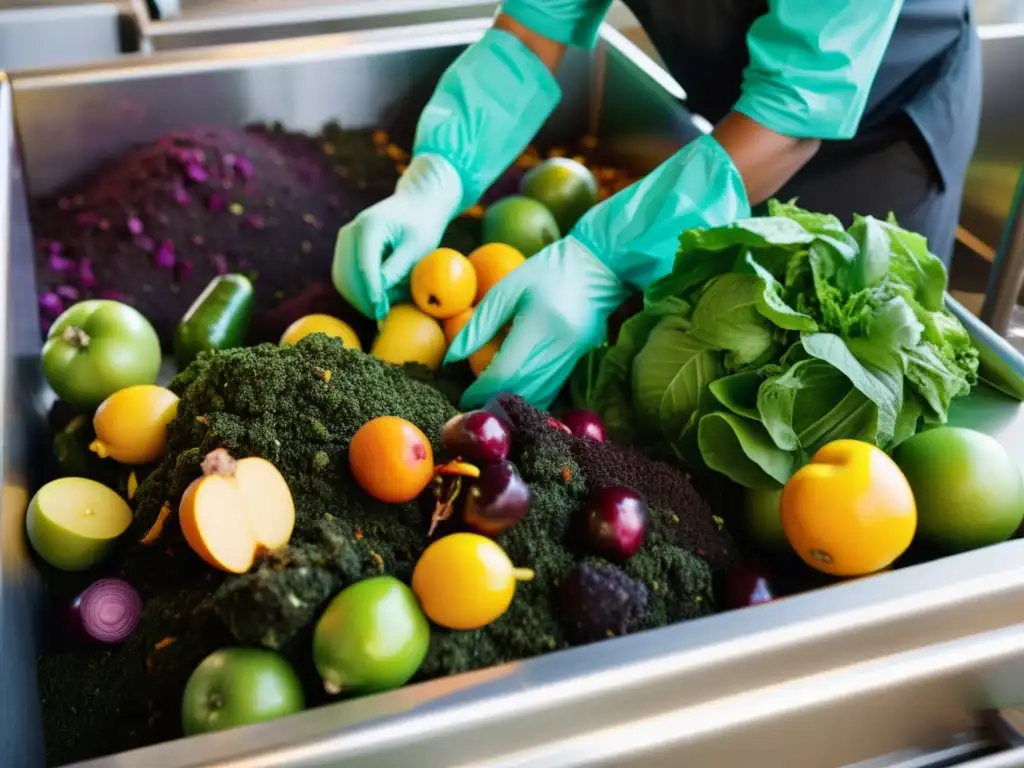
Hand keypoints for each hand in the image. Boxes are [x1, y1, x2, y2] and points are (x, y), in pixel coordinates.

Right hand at [332, 154, 461, 318]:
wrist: (416, 205)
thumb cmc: (423, 226)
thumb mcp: (418, 247)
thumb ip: (399, 269)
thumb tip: (379, 294)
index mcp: (369, 226)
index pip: (364, 265)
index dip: (372, 291)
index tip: (382, 312)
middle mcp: (350, 232)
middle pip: (348, 275)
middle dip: (365, 300)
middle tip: (385, 317)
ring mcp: (344, 241)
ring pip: (343, 280)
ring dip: (361, 298)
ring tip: (384, 307)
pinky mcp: (344, 251)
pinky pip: (345, 278)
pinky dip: (359, 292)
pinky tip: (378, 299)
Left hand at [444, 237, 628, 408]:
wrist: (598, 267)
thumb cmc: (546, 271)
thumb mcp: (507, 289)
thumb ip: (479, 324)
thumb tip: (451, 358)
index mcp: (538, 325)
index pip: (505, 371)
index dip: (482, 390)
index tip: (464, 398)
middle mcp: (558, 347)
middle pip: (521, 390)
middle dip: (494, 402)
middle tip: (472, 407)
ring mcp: (572, 357)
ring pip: (538, 395)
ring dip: (512, 403)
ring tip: (490, 404)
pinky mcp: (579, 360)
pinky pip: (551, 388)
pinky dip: (531, 396)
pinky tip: (515, 395)